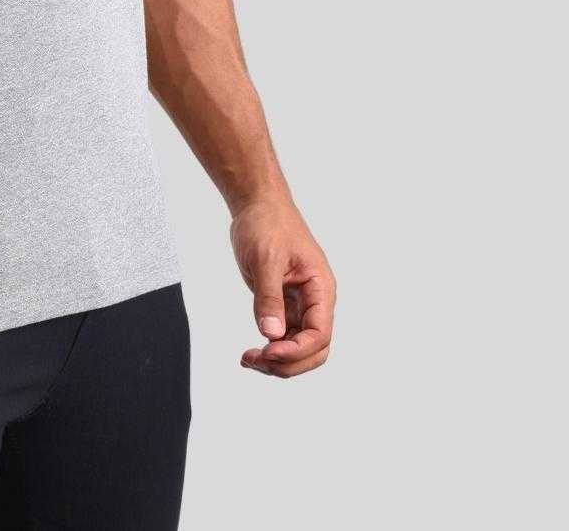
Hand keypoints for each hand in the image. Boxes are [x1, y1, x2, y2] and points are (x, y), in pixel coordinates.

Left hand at [229, 196, 335, 378]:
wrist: (257, 205)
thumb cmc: (266, 223)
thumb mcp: (266, 258)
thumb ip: (269, 296)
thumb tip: (271, 334)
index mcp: (320, 288)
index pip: (320, 334)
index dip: (296, 350)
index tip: (268, 350)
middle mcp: (315, 301)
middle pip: (314, 350)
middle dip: (288, 363)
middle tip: (255, 360)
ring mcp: (299, 305)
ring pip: (298, 348)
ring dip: (277, 361)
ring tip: (248, 359)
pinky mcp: (283, 305)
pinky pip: (284, 337)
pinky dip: (270, 349)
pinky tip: (251, 353)